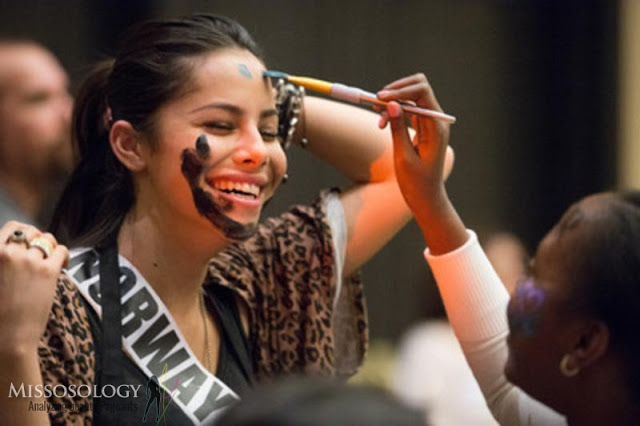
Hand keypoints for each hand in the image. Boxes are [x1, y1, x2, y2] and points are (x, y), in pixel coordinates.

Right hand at [0, 221, 68, 356]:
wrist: (7, 337)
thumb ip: (1, 261)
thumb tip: (12, 251)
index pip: (10, 228)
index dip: (20, 232)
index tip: (26, 241)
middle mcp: (8, 253)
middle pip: (29, 231)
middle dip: (36, 237)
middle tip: (41, 249)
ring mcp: (29, 261)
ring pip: (46, 239)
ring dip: (50, 247)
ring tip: (52, 258)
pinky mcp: (48, 271)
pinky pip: (61, 250)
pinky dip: (64, 255)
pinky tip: (63, 264)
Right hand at [377, 73, 451, 216]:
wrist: (426, 199)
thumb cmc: (416, 183)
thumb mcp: (403, 156)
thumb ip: (398, 128)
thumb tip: (390, 104)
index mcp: (436, 127)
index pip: (422, 93)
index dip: (400, 90)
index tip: (380, 98)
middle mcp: (436, 121)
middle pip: (418, 89)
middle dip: (396, 91)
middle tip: (375, 102)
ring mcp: (429, 124)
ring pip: (410, 99)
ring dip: (391, 104)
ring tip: (377, 121)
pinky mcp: (422, 128)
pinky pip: (407, 111)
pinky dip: (393, 114)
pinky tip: (381, 124)